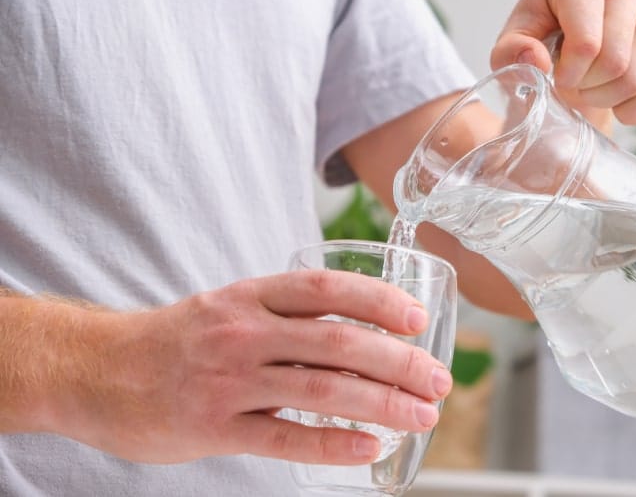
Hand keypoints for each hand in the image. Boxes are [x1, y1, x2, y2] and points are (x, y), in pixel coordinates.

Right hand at [51, 271, 451, 464]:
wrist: (96, 369)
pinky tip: (368, 447)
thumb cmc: (178, 338)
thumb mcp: (229, 305)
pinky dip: (332, 443)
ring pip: (320, 389)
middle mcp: (242, 331)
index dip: (378, 300)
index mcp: (249, 295)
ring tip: (422, 415)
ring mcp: (228, 380)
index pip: (325, 289)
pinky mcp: (214, 426)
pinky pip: (284, 437)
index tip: (417, 318)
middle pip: (336, 342)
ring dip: (381, 402)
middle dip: (397, 361)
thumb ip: (286, 313)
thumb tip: (360, 328)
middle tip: (437, 379)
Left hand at [491, 0, 635, 128]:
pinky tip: (616, 102)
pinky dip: (634, 107)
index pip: (586, 43)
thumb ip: (511, 53)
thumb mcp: (512, 47)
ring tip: (589, 88)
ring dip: (606, 99)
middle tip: (572, 85)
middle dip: (587, 88)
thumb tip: (535, 59)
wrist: (570, 50)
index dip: (570, 75)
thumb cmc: (540, 42)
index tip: (556, 77)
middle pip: (614, 63)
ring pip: (635, 78)